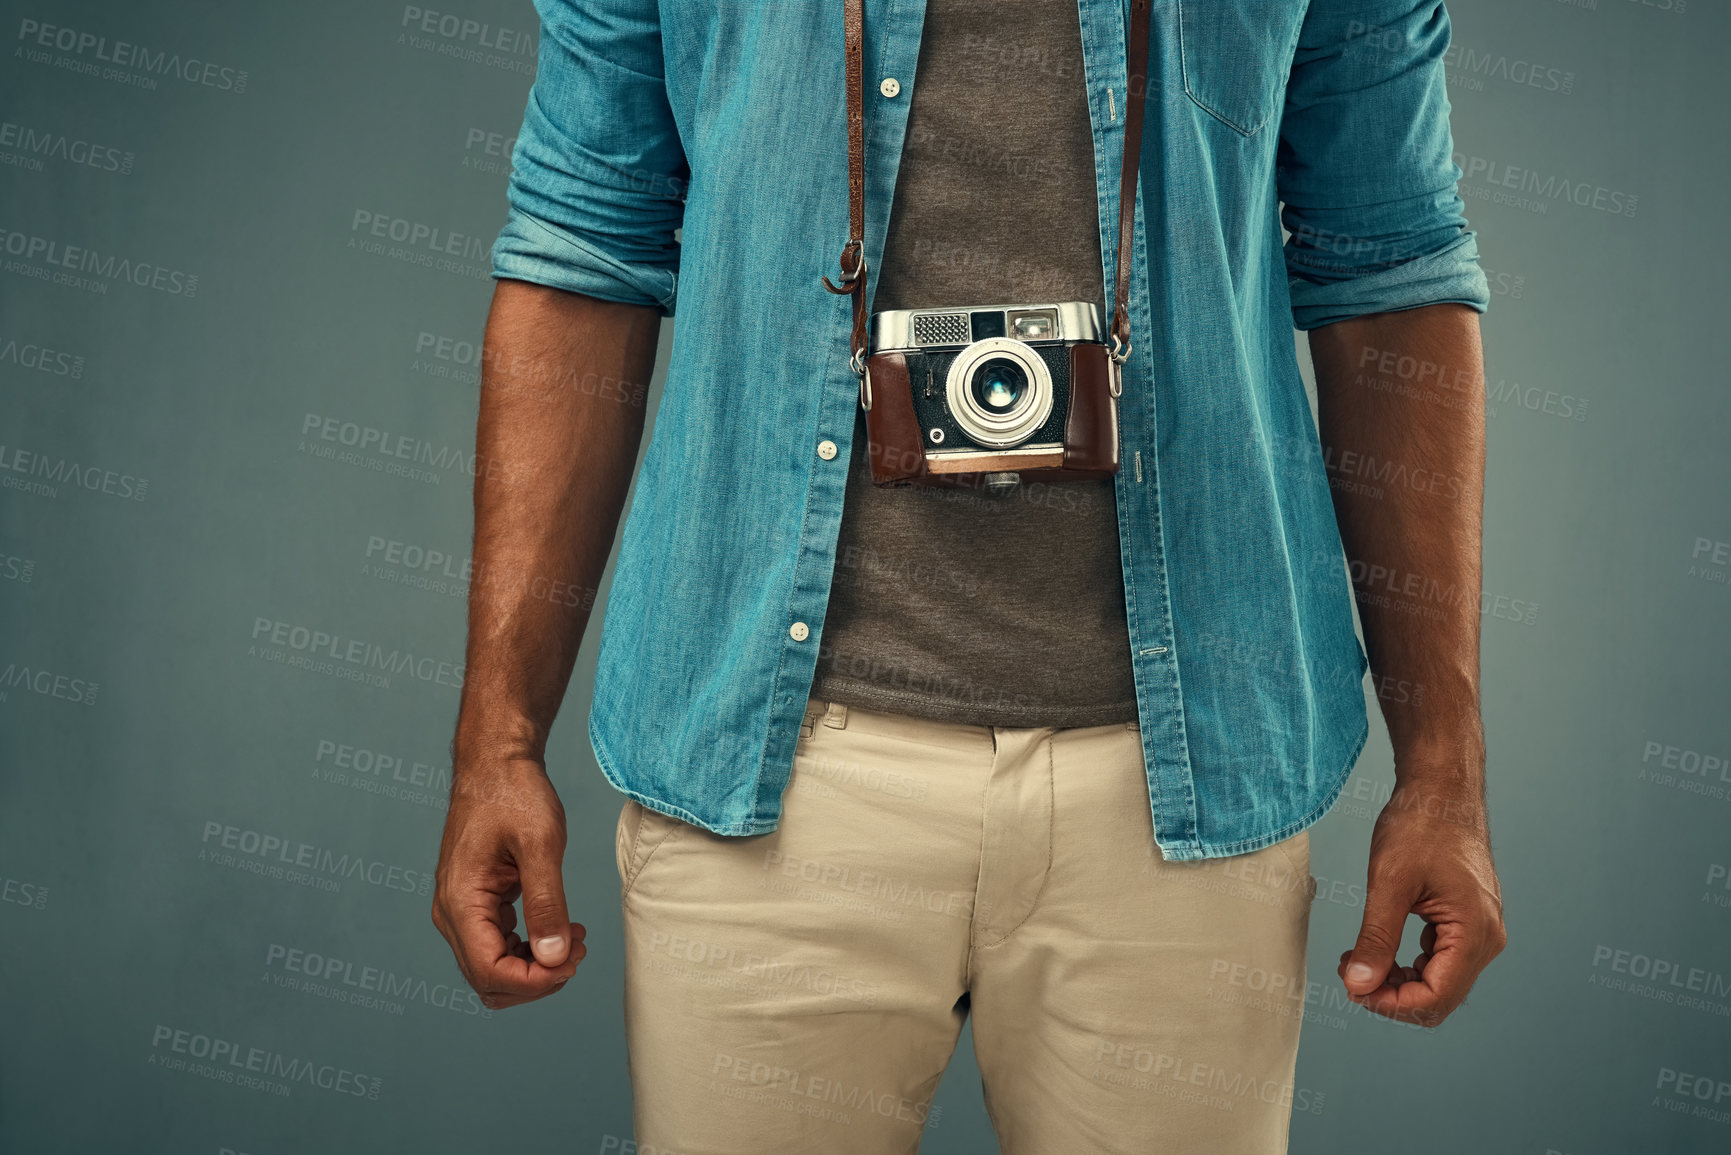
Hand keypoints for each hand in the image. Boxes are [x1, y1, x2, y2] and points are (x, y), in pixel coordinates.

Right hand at [432, 756, 585, 1008]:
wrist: (496, 764)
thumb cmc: (514, 793)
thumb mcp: (541, 844)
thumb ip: (547, 902)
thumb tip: (555, 957)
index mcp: (460, 901)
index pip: (489, 972)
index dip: (534, 981)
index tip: (573, 960)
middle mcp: (452, 913)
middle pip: (488, 981)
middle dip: (537, 978)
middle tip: (578, 950)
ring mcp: (461, 911)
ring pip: (493, 970)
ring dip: (535, 968)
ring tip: (575, 940)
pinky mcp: (476, 905)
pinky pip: (498, 948)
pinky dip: (530, 951)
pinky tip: (562, 930)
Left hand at [1338, 777, 1505, 1026]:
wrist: (1440, 790)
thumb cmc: (1421, 825)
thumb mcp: (1389, 883)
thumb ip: (1376, 938)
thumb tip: (1359, 984)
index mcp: (1474, 933)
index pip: (1436, 998)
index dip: (1390, 1003)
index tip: (1351, 987)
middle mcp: (1486, 939)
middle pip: (1439, 997)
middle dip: (1391, 994)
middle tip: (1348, 972)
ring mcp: (1479, 931)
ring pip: (1439, 983)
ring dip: (1396, 981)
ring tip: (1355, 959)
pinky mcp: (1466, 922)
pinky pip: (1439, 961)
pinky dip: (1407, 964)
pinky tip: (1376, 946)